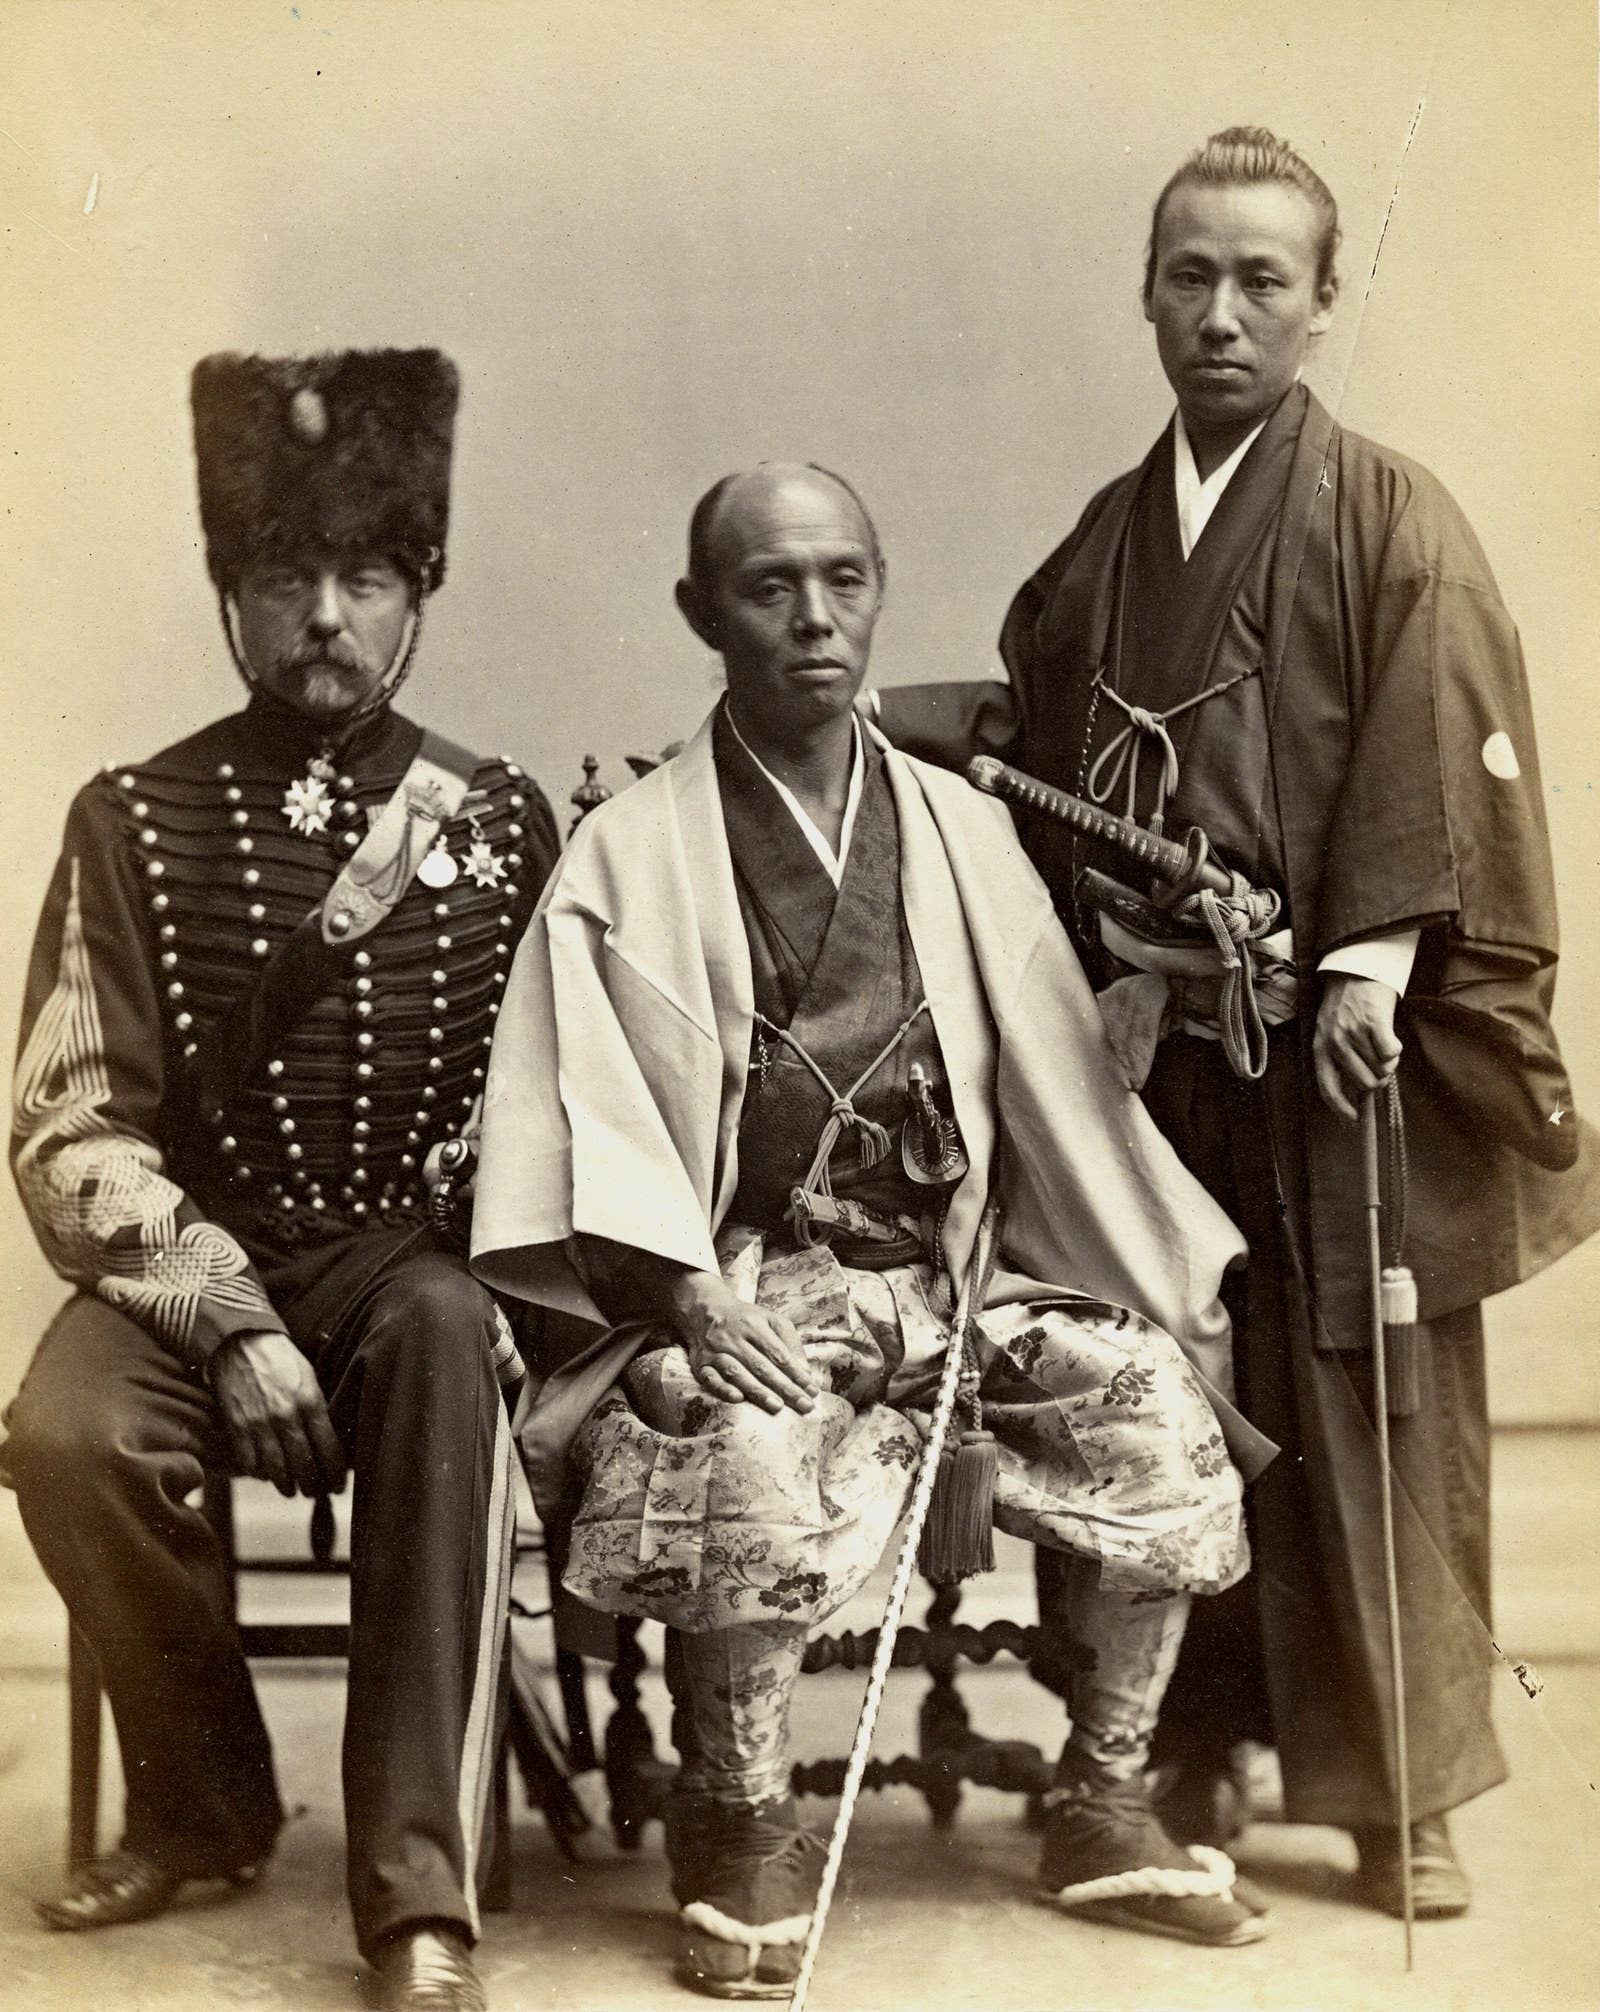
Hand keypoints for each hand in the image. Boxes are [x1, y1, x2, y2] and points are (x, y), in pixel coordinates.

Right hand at [211, 1329, 346, 1497]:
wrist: (240, 1341)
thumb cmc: (280, 1359)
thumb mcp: (309, 1377)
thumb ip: (318, 1408)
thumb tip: (329, 1440)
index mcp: (310, 1400)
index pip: (329, 1448)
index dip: (335, 1473)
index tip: (338, 1485)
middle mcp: (286, 1415)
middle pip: (304, 1465)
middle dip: (312, 1485)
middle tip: (315, 1492)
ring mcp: (259, 1423)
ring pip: (276, 1470)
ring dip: (285, 1485)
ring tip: (291, 1489)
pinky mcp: (236, 1426)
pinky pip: (249, 1463)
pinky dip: (258, 1473)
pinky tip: (264, 1474)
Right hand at [664, 1272, 819, 1415]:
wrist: (706, 1310)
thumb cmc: (746, 1320)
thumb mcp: (771, 1320)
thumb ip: (790, 1342)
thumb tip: (804, 1371)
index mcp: (754, 1326)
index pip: (779, 1354)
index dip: (797, 1374)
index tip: (812, 1391)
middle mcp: (734, 1338)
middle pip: (762, 1366)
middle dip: (784, 1388)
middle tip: (804, 1405)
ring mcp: (716, 1351)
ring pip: (737, 1373)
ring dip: (757, 1391)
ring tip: (777, 1407)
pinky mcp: (701, 1363)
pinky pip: (710, 1378)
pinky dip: (723, 1388)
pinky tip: (737, 1399)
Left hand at [1313, 974, 1402, 1121]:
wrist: (1357, 970)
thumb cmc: (1346, 1005)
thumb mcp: (1332, 1031)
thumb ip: (1340, 1060)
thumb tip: (1359, 1095)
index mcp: (1320, 1047)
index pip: (1327, 1087)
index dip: (1340, 1107)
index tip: (1352, 1119)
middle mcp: (1334, 1042)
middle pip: (1364, 1083)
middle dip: (1378, 1078)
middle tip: (1380, 1063)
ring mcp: (1353, 1032)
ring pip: (1381, 1069)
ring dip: (1387, 1061)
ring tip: (1380, 1041)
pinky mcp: (1373, 1022)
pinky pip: (1391, 1053)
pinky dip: (1395, 1048)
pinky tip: (1389, 1037)